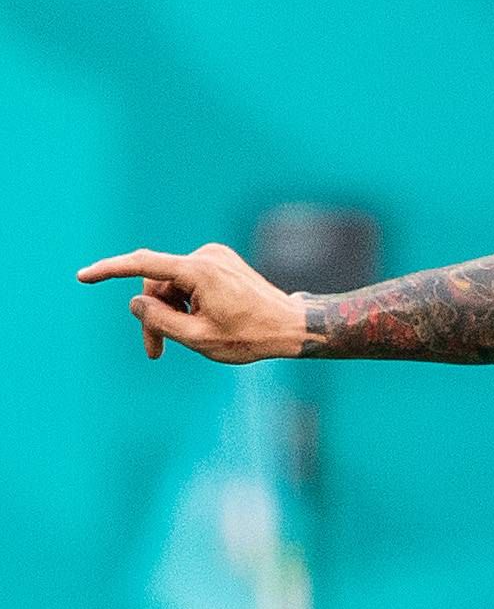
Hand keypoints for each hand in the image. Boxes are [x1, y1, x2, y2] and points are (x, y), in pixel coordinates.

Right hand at [78, 244, 308, 364]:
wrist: (294, 327)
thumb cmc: (252, 337)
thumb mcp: (199, 338)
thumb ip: (160, 322)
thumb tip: (135, 302)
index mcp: (199, 271)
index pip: (143, 264)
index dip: (110, 270)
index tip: (83, 277)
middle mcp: (205, 256)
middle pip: (158, 284)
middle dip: (153, 315)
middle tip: (154, 351)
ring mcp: (215, 257)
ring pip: (173, 286)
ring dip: (171, 312)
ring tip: (185, 340)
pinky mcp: (221, 263)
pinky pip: (189, 283)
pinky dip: (186, 303)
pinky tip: (204, 323)